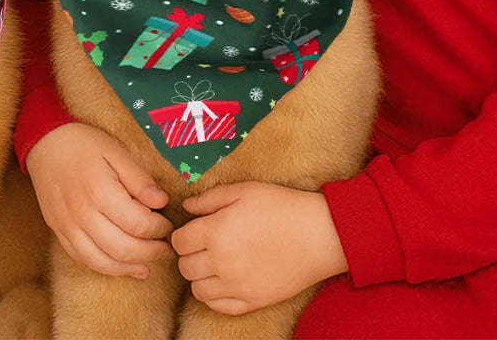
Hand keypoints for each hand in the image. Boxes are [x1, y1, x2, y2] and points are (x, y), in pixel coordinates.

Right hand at [26, 122, 172, 277]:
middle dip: (150, 253)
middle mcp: (82, 214)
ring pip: (102, 261)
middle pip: (123, 248)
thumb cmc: (83, 143)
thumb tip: (161, 202)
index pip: (138, 224)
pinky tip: (122, 267)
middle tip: (166, 249)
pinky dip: (105, 268)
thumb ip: (138, 178)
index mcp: (100, 191)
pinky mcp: (58, 232)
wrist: (44, 143)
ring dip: (129, 267)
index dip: (158, 229)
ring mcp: (67, 226)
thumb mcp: (115, 150)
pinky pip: (83, 259)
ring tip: (149, 266)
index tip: (168, 225)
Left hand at [173, 182, 346, 314]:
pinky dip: (214, 295)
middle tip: (202, 244)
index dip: (182, 234)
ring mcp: (237, 286)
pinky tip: (223, 280)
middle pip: (185, 267)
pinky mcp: (252, 301)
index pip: (179, 242)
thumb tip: (186, 206)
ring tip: (212, 262)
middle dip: (189, 254)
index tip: (193, 228)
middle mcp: (221, 263)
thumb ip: (209, 199)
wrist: (317, 234)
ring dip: (199, 276)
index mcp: (215, 233)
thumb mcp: (242, 191)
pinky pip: (219, 306)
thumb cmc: (280, 207)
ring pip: (197, 290)